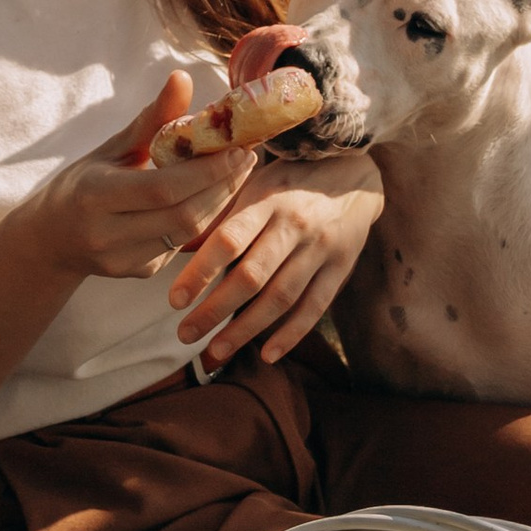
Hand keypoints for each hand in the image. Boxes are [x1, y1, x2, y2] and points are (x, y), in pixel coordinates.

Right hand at [21, 70, 261, 288]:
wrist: (50, 240)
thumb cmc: (82, 183)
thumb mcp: (110, 148)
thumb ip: (151, 119)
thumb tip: (183, 77)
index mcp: (95, 196)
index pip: (163, 188)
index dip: (207, 171)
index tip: (238, 148)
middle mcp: (106, 234)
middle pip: (183, 215)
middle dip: (223, 186)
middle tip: (247, 157)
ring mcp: (123, 260)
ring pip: (188, 235)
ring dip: (220, 202)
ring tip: (237, 172)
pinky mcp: (137, 274)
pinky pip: (181, 246)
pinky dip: (202, 219)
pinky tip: (211, 197)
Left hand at [167, 149, 384, 368]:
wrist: (355, 176)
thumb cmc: (290, 182)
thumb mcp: (254, 184)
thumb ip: (220, 216)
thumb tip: (178, 247)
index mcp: (267, 200)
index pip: (229, 239)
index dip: (200, 271)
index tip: (175, 300)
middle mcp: (295, 225)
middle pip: (252, 276)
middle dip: (215, 310)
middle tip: (185, 334)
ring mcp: (321, 249)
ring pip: (281, 297)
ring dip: (246, 329)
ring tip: (216, 351)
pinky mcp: (340, 269)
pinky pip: (314, 308)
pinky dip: (291, 334)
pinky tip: (266, 354)